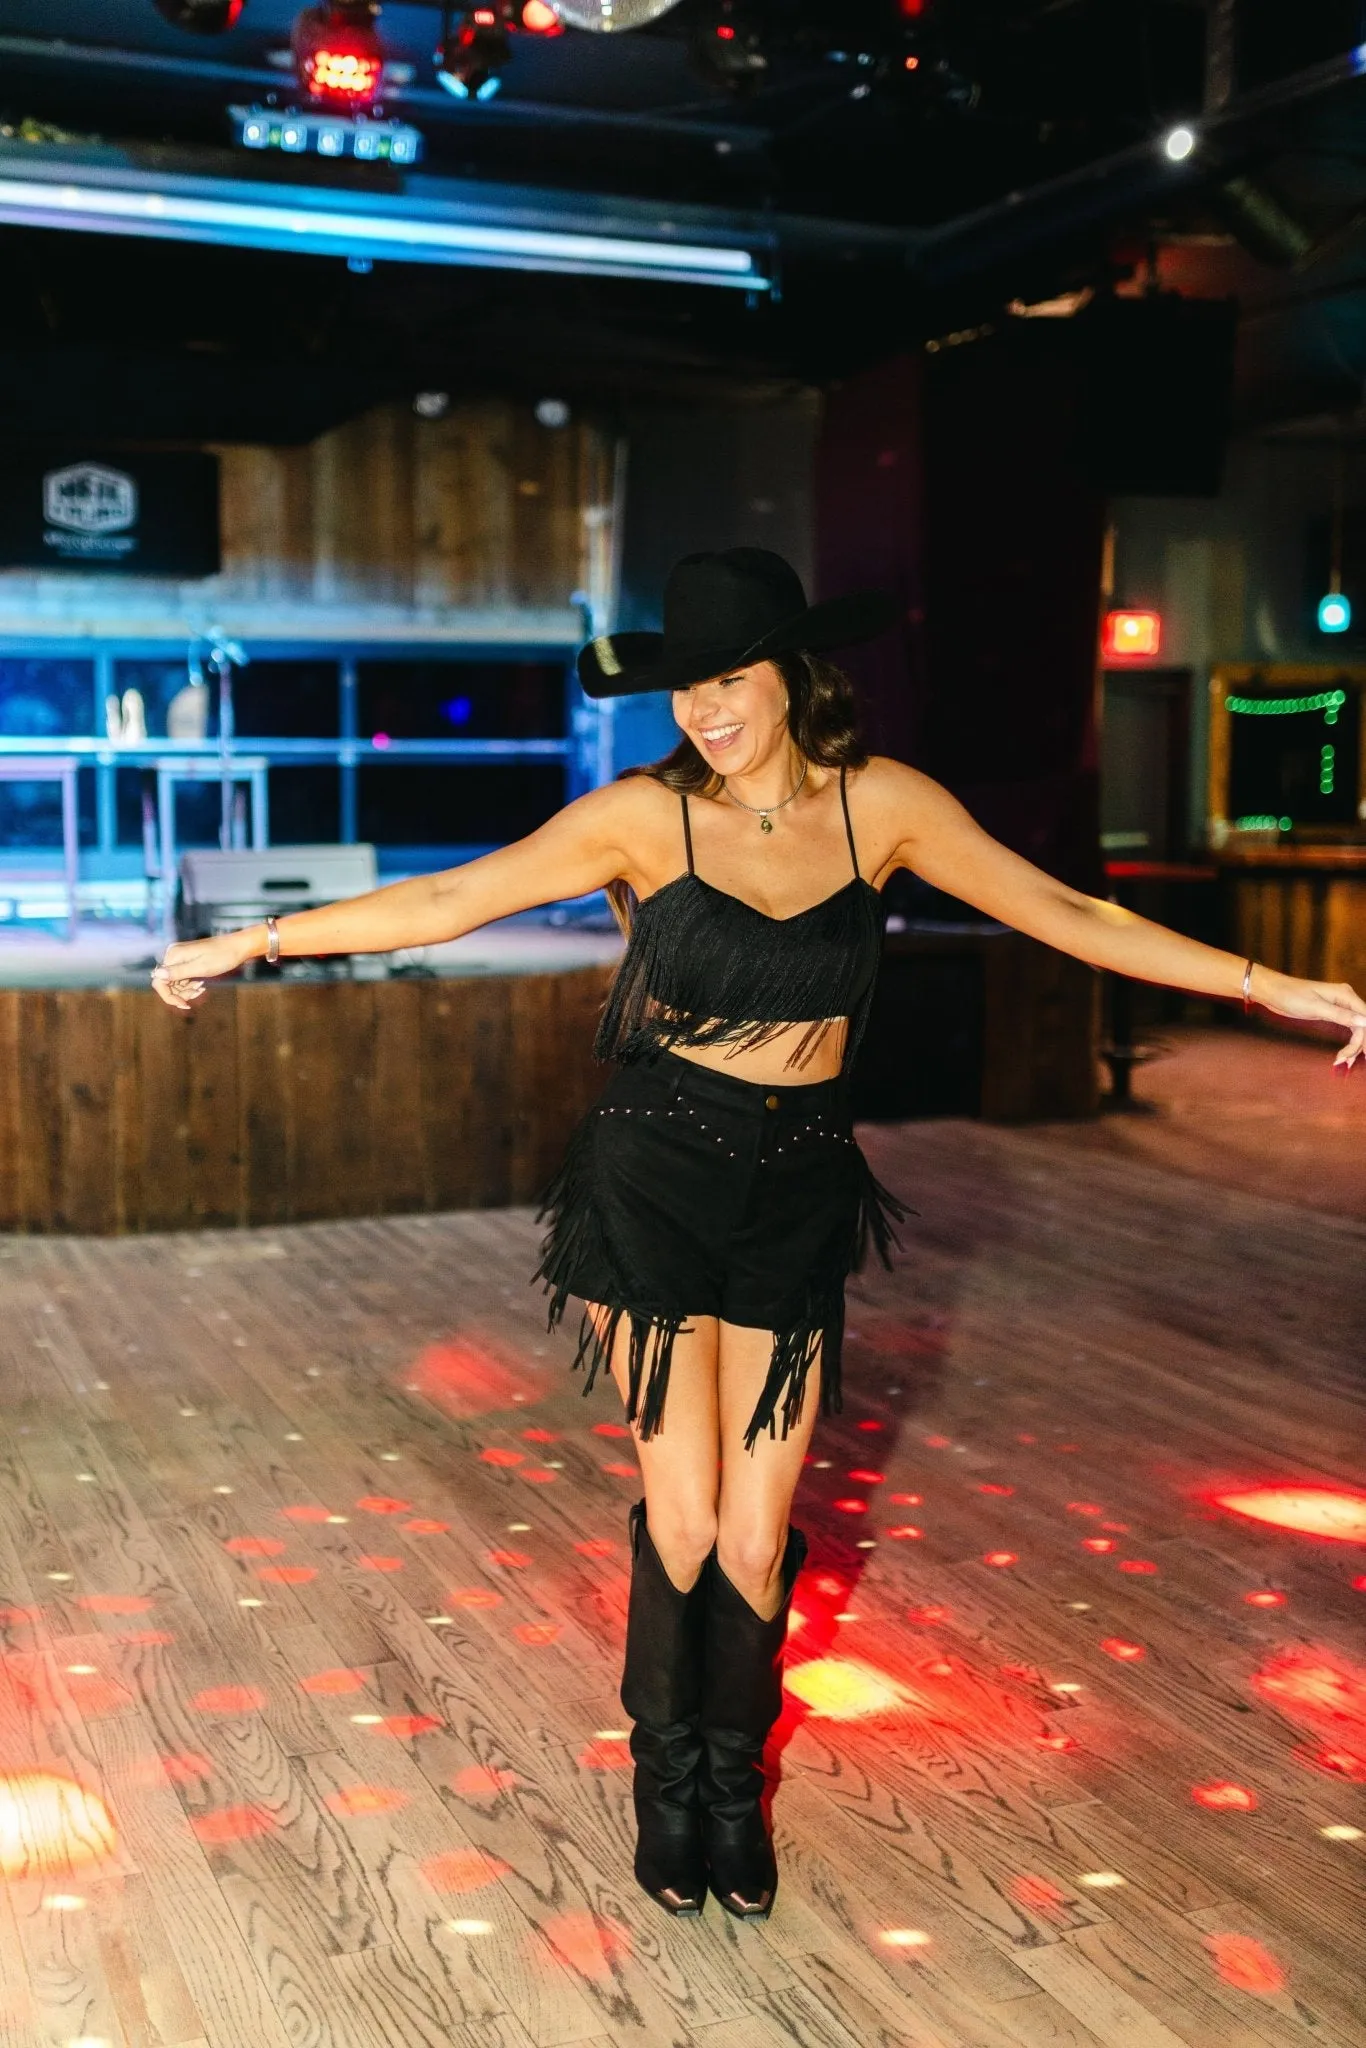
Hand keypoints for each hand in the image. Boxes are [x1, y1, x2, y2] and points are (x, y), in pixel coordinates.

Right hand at [150, 930, 254, 1011]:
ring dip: (186, 990)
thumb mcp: (201, 967)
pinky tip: (201, 986)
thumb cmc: (222, 956)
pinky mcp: (187, 960)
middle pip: (166, 983)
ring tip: (201, 989)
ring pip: (175, 982)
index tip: (184, 1004)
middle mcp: (173, 954)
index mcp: (174, 955)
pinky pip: (182, 978)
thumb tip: (157, 975)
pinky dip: (190, 985)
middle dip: (180, 993)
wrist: (238, 947)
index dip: (168, 996)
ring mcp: (180, 957)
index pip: (159, 981)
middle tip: (198, 993)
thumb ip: (178, 972)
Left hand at [1251, 966, 1365, 1070]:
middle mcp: (1346, 999)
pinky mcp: (1333, 1013)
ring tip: (1343, 1062)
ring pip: (1357, 1029)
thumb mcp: (1315, 1007)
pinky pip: (1348, 1028)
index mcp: (1345, 994)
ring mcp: (1340, 1006)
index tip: (1364, 1054)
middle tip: (1346, 1061)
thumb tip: (1364, 1022)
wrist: (1273, 991)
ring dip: (1353, 1046)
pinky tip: (1344, 1055)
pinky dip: (1348, 1042)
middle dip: (1357, 1045)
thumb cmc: (1291, 995)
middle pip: (1363, 1025)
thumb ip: (1340, 1015)